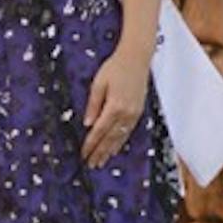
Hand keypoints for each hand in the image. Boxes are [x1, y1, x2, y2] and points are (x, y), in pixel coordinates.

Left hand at [81, 46, 149, 168]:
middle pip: (110, 138)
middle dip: (100, 152)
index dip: (91, 144)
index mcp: (114, 106)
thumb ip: (93, 105)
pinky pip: (128, 132)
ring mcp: (134, 114)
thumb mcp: (98, 84)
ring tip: (101, 162)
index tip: (83, 154)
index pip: (99, 131)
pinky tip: (115, 148)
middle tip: (91, 164)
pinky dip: (120, 142)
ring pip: (120, 137)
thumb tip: (87, 124)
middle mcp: (126, 113)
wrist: (136, 58)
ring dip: (110, 151)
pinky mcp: (138, 112)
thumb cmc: (115, 68)